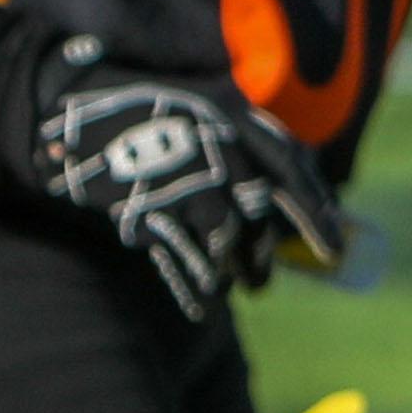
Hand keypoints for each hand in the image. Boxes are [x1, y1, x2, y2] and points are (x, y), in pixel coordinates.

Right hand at [37, 52, 338, 315]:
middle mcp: (215, 143)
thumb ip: (250, 151)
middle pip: (256, 209)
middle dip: (261, 254)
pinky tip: (201, 304)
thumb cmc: (153, 114)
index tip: (334, 251)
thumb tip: (296, 204)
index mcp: (237, 117)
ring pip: (222, 236)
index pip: (292, 167)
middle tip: (260, 282)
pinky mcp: (144, 201)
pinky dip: (191, 282)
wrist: (76, 108)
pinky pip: (179, 251)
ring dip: (227, 268)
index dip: (315, 212)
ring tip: (226, 286)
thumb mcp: (210, 113)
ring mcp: (179, 173)